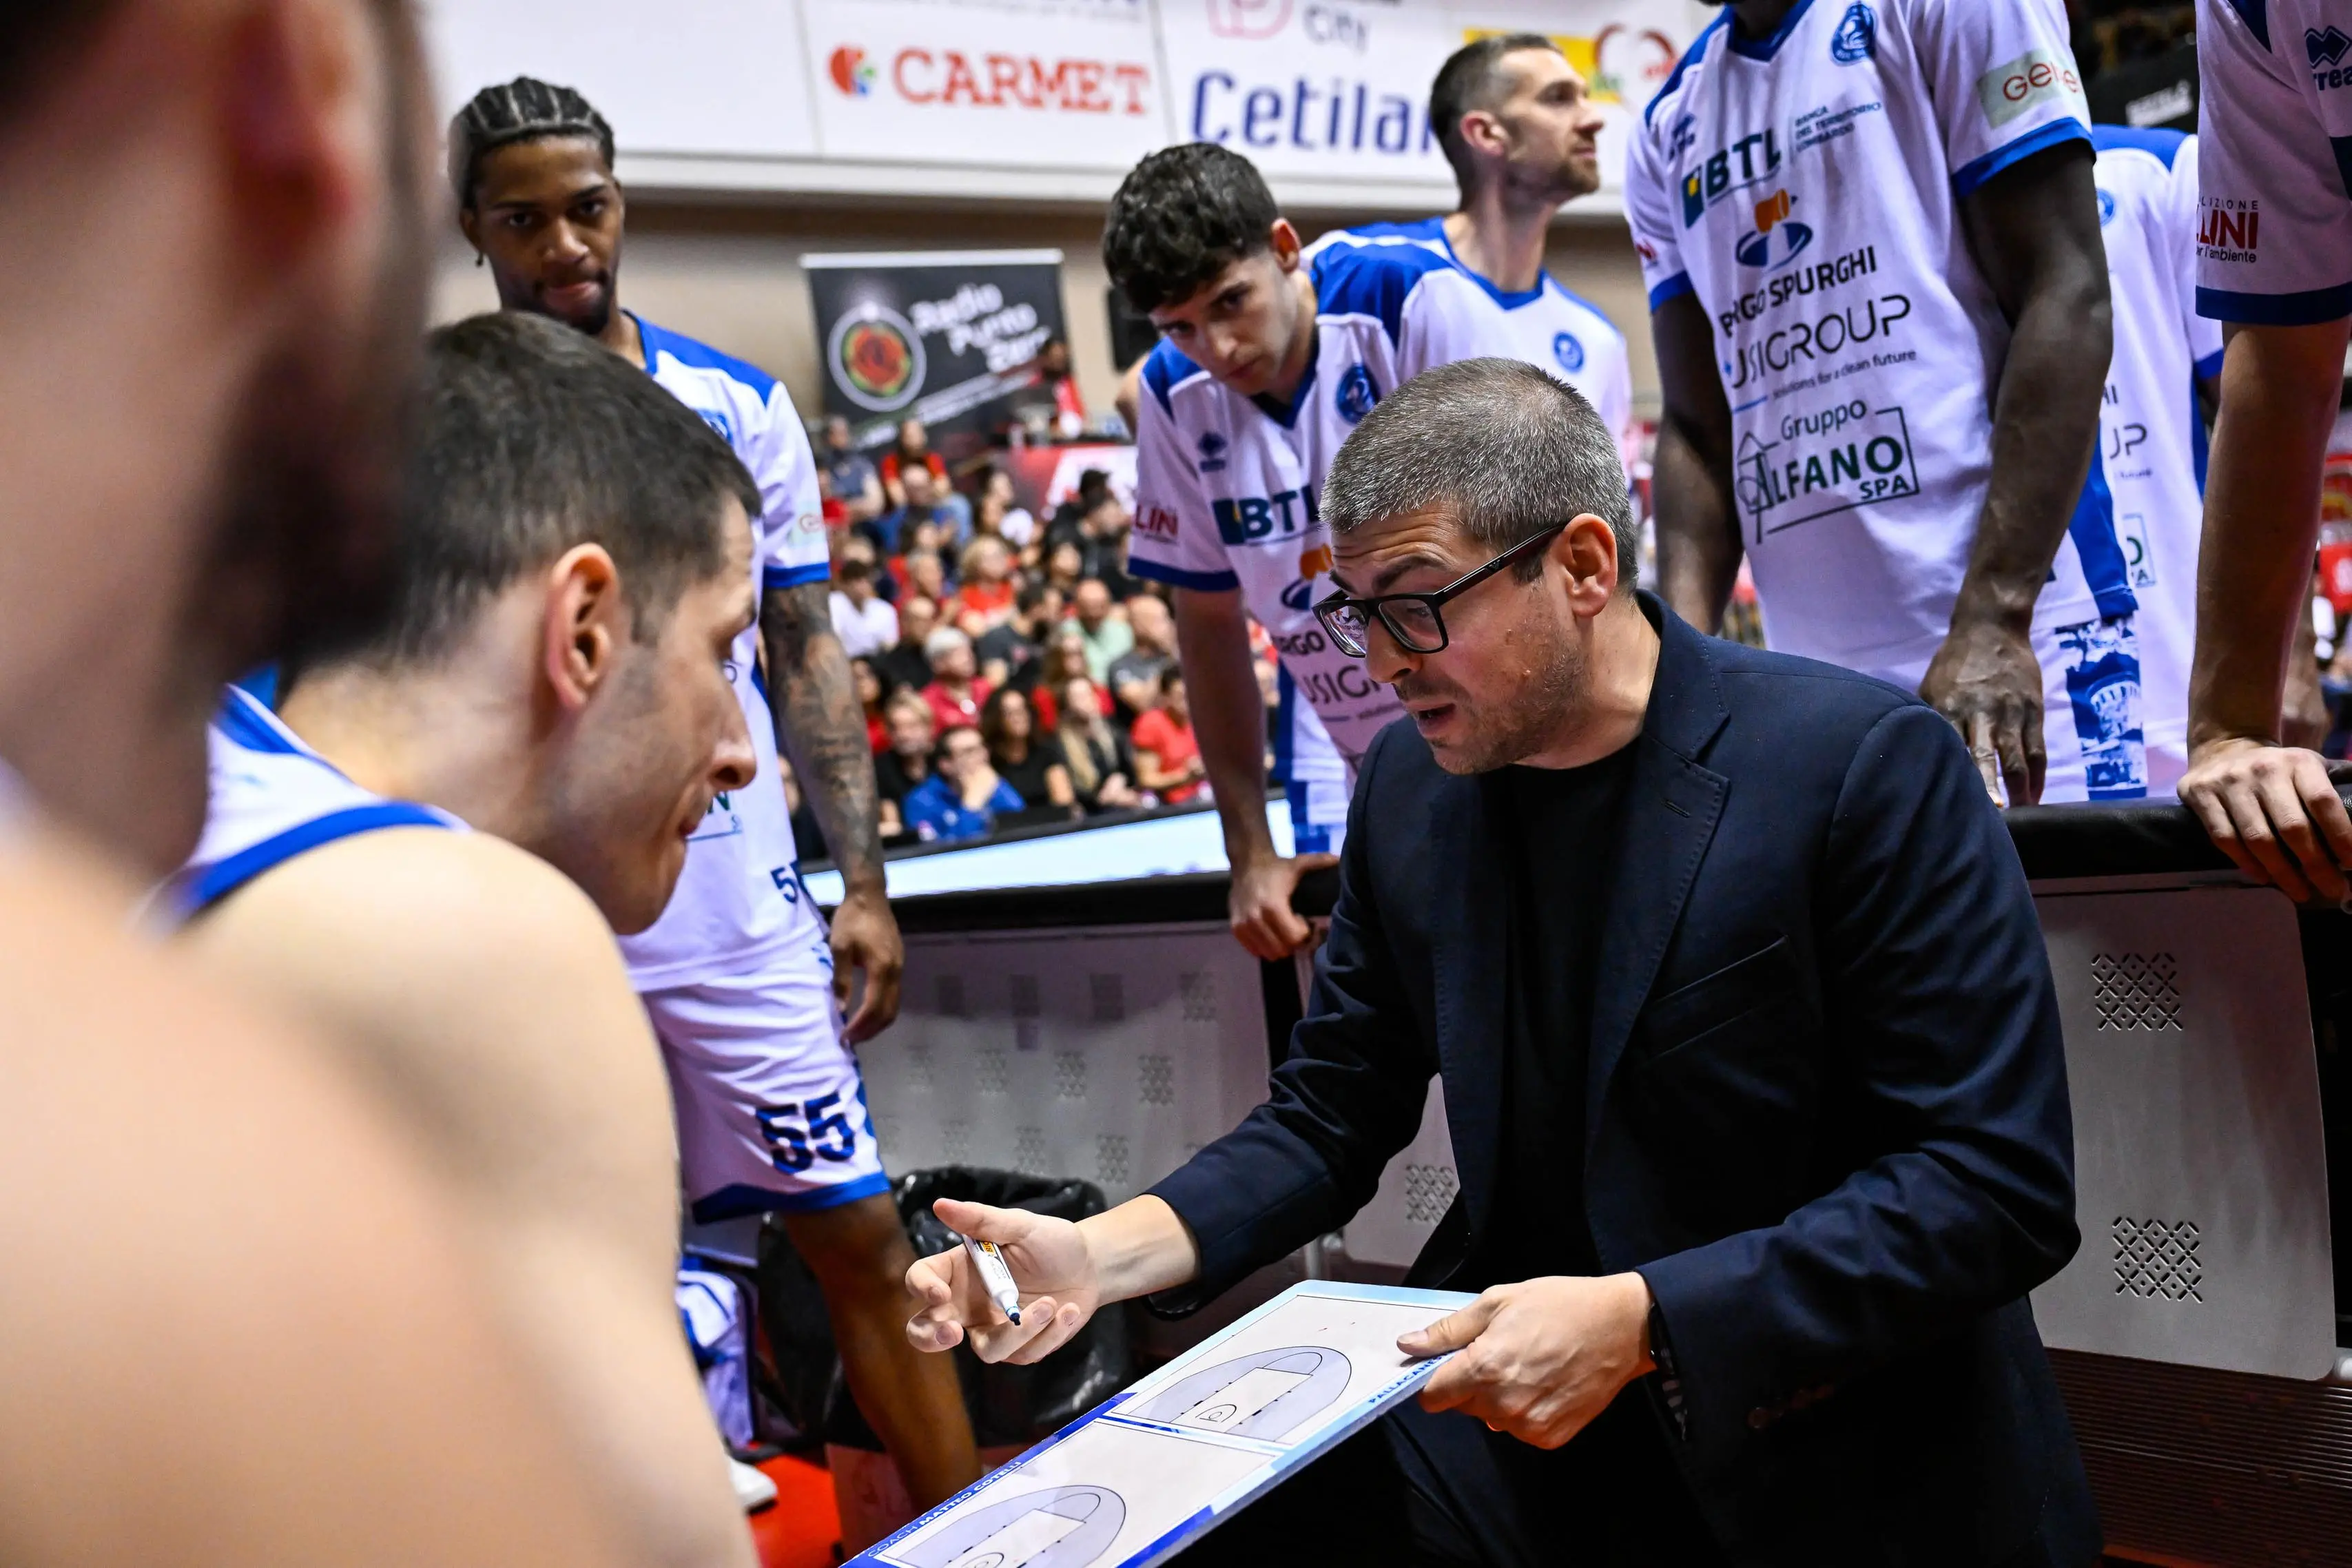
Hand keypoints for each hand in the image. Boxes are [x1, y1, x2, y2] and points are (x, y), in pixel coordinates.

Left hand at [829, 883, 903, 1042]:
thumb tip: (841, 1008)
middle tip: (851, 1041)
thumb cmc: (852, 919)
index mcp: (881, 968)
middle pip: (889, 1012)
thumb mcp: (839, 948)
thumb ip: (841, 979)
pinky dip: (881, 1009)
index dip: (860, 1026)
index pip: (874, 1007)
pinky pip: (894, 994)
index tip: (845, 1037)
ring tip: (858, 1031)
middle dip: (870, 1030)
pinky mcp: (898, 963)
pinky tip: (867, 1011)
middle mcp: (896, 971)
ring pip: (894, 1005)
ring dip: (877, 1022)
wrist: (869, 895)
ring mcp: (900, 967)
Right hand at [905, 1198, 1099, 1364]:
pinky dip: (1048, 1334)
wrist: (1091, 1268)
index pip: (923, 1278)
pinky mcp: (1019, 1347)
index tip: (940, 1293)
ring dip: (1020, 1332)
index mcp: (960, 1269)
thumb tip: (940, 1204)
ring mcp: (992, 1328)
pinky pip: (1022, 1353)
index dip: (922, 1287)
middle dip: (932, 1338)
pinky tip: (1067, 1311)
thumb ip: (982, 1220)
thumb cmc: (1052, 1242)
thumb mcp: (1021, 1226)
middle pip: (927, 1332)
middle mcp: (968, 1303)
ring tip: (1051, 1304)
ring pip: (986, 1349)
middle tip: (953, 1333)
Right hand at [1227, 846, 1338, 959]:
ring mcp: (1243, 925)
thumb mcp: (1298, 863)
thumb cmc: (1276, 867)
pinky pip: (1254, 951)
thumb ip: (1320, 861)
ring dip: (1279, 945)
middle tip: (1294, 927)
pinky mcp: (1235, 929)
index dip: (1304, 933)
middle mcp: (1256, 918)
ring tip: (1281, 928)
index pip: (1294, 938)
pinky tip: (1269, 930)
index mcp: (1273, 906)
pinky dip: (1265, 946)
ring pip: (1269, 953)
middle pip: (1282, 949)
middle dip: (1293, 942)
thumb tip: (1339, 858)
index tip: (1304, 921)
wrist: (1246, 862)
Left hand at [1402, 1274, 1654, 1450]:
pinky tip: (1543, 1382)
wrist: (1622, 1327)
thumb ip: (1449, 1331)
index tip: (1443, 1365)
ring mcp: (1528, 1425)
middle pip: (1460, 1405)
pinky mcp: (1550, 1438)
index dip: (1432, 1379)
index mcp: (1485, 1368)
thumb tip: (1408, 1345)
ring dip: (1496, 1397)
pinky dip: (1522, 1410)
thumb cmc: (1561, 1306)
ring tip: (1526, 1364)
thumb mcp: (1498, 1301)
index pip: (1431, 1396)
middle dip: (1469, 1382)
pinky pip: (1518, 1428)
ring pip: (1489, 1417)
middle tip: (1498, 1351)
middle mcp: (1503, 1405)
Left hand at [1919, 616, 2045, 804]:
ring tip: (2018, 816)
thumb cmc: (1953, 665)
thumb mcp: (1929, 689)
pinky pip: (2037, 749)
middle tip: (1991, 820)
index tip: (1949, 808)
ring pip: (2016, 758)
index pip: (1949, 751)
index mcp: (1948, 709)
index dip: (1952, 780)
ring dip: (2018, 790)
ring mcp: (2010, 711)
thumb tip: (1911, 759)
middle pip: (1984, 758)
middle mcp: (1980, 712)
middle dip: (1987, 790)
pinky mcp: (2033, 709)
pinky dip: (2037, 777)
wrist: (1991, 627)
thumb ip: (1927, 722)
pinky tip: (2034, 797)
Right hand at [2180, 736, 2351, 902]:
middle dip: (2316, 865)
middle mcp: (2264, 770)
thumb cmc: (2279, 769)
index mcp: (2298, 762)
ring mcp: (2229, 783)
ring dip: (2282, 872)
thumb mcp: (2310, 766)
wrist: (2224, 746)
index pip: (2323, 802)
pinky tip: (2264, 878)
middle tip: (2333, 890)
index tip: (2351, 865)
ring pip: (2257, 838)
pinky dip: (2247, 863)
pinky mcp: (2201, 795)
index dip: (2341, 836)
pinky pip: (2225, 839)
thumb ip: (2335, 788)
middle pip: (2292, 826)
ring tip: (2300, 892)